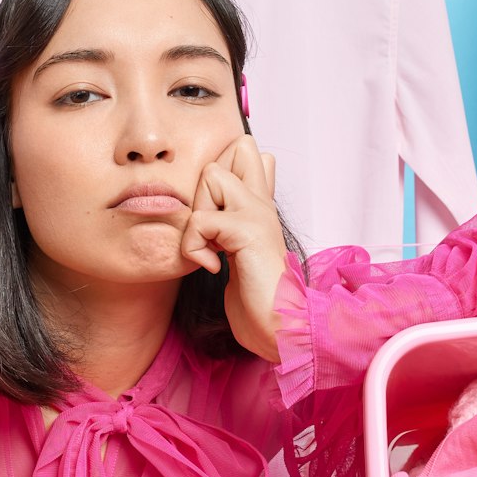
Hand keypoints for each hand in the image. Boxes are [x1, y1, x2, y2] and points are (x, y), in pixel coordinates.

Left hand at [177, 135, 288, 362]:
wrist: (282, 327)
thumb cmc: (260, 297)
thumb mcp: (242, 252)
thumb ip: (235, 223)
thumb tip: (234, 207)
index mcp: (262, 205)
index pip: (249, 152)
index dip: (224, 167)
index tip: (216, 216)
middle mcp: (263, 202)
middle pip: (234, 149)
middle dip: (204, 189)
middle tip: (210, 233)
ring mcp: (257, 213)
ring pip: (211, 174)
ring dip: (197, 214)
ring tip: (212, 247)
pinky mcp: (247, 230)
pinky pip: (200, 220)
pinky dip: (195, 248)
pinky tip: (215, 268)